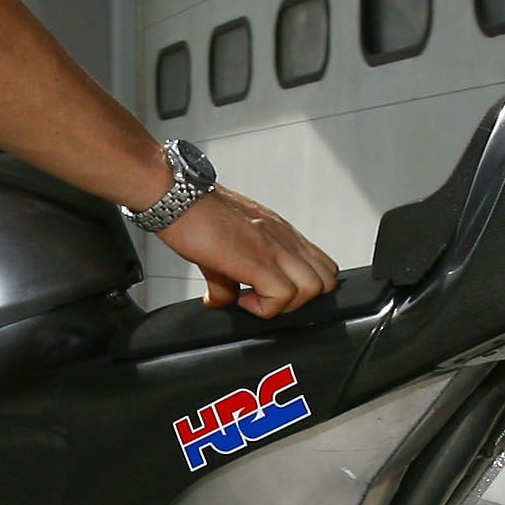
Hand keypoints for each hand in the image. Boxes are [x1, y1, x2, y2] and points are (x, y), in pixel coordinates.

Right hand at [157, 187, 339, 316]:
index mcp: (281, 233)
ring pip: (314, 289)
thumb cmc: (196, 215)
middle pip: (326, 279)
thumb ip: (228, 281)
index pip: (321, 265)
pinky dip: (265, 308)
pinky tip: (241, 299)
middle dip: (301, 301)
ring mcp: (275, 247)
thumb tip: (222, 301)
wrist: (177, 196)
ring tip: (253, 299)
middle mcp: (284, 238)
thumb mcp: (220, 250)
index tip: (273, 294)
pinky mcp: (258, 259)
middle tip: (267, 299)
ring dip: (284, 305)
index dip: (303, 289)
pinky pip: (283, 296)